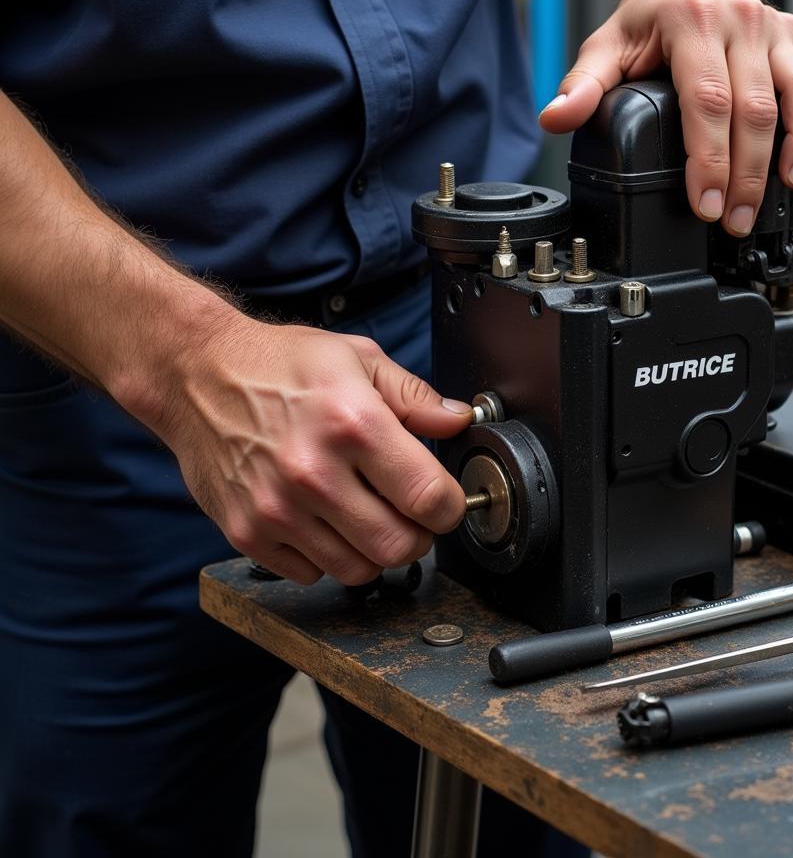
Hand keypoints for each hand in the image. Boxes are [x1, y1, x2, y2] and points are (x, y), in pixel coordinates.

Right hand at [154, 318, 471, 584]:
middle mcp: (314, 473)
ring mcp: (277, 510)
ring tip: (363, 512)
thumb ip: (414, 396)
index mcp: (353, 423)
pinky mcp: (247, 533)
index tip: (445, 500)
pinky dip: (326, 556)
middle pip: (399, 546)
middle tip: (409, 512)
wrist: (196, 375)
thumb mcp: (357, 358)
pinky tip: (321, 519)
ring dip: (373, 548)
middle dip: (418, 534)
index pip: (428, 498)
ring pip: (359, 569)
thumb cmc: (279, 365)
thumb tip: (458, 422)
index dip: (450, 506)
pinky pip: (312, 573)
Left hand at [538, 0, 792, 236]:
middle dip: (748, 174)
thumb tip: (554, 119)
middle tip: (736, 220)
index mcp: (692, 21)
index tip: (706, 204)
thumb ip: (582, 85)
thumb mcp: (606, 46)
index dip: (710, 159)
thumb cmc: (650, 18)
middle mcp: (741, 20)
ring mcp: (775, 27)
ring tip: (780, 196)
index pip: (707, 102)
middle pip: (754, 110)